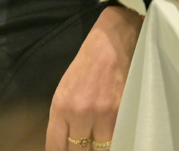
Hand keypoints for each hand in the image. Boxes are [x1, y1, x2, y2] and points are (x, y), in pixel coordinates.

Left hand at [45, 5, 142, 150]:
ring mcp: (103, 112)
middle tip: (86, 145)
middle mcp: (80, 112)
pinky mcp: (122, 108)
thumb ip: (63, 118)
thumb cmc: (88, 62)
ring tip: (101, 138)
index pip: (55, 148)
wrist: (114, 38)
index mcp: (61, 106)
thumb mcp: (66, 88)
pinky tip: (114, 132)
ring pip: (100, 149)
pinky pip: (117, 137)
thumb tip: (66, 144)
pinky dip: (115, 138)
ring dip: (100, 146)